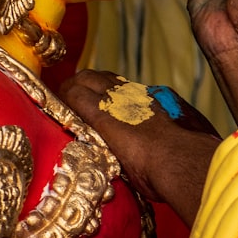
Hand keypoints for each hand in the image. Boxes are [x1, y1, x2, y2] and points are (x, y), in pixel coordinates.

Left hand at [60, 70, 219, 219]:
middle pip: (102, 78)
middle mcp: (134, 95)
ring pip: (87, 79)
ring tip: (61, 101)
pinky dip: (64, 97)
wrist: (178, 160)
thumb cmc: (183, 159)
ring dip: (73, 89)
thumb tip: (170, 145)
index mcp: (153, 100)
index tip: (97, 101)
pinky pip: (75, 94)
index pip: (122, 87)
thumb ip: (166, 135)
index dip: (105, 92)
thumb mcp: (178, 139)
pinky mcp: (100, 114)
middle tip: (72, 98)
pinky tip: (54, 102)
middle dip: (85, 85)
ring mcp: (117, 102)